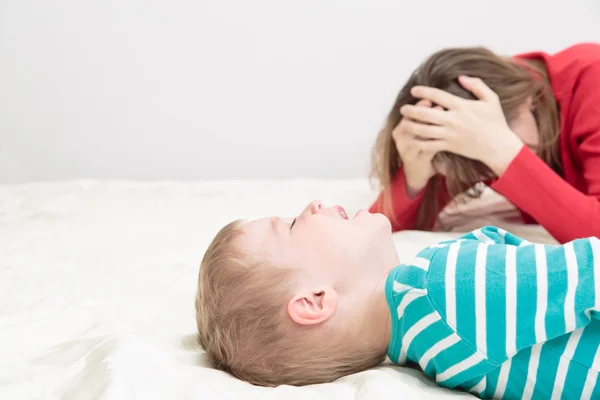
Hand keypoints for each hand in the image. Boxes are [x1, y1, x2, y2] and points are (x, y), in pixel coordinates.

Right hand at [393, 99, 441, 196]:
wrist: (417, 171)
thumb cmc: (420, 147)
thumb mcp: (415, 132)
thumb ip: (420, 117)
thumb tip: (430, 98)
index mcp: (399, 130)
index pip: (407, 115)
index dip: (418, 106)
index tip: (430, 98)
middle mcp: (400, 141)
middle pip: (410, 125)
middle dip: (424, 115)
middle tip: (439, 107)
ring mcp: (408, 152)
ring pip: (418, 137)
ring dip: (431, 128)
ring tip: (444, 121)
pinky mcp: (418, 161)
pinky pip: (427, 150)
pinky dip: (436, 142)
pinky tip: (446, 137)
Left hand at [399, 76, 524, 175]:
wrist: (498, 146)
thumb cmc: (495, 122)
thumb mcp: (491, 99)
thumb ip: (477, 85)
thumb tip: (461, 77)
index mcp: (462, 106)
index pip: (438, 96)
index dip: (423, 91)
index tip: (414, 90)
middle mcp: (453, 120)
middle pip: (426, 114)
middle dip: (412, 110)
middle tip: (403, 109)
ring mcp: (450, 134)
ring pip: (424, 130)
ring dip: (411, 126)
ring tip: (403, 123)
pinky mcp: (449, 146)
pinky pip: (430, 145)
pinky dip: (418, 143)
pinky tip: (410, 140)